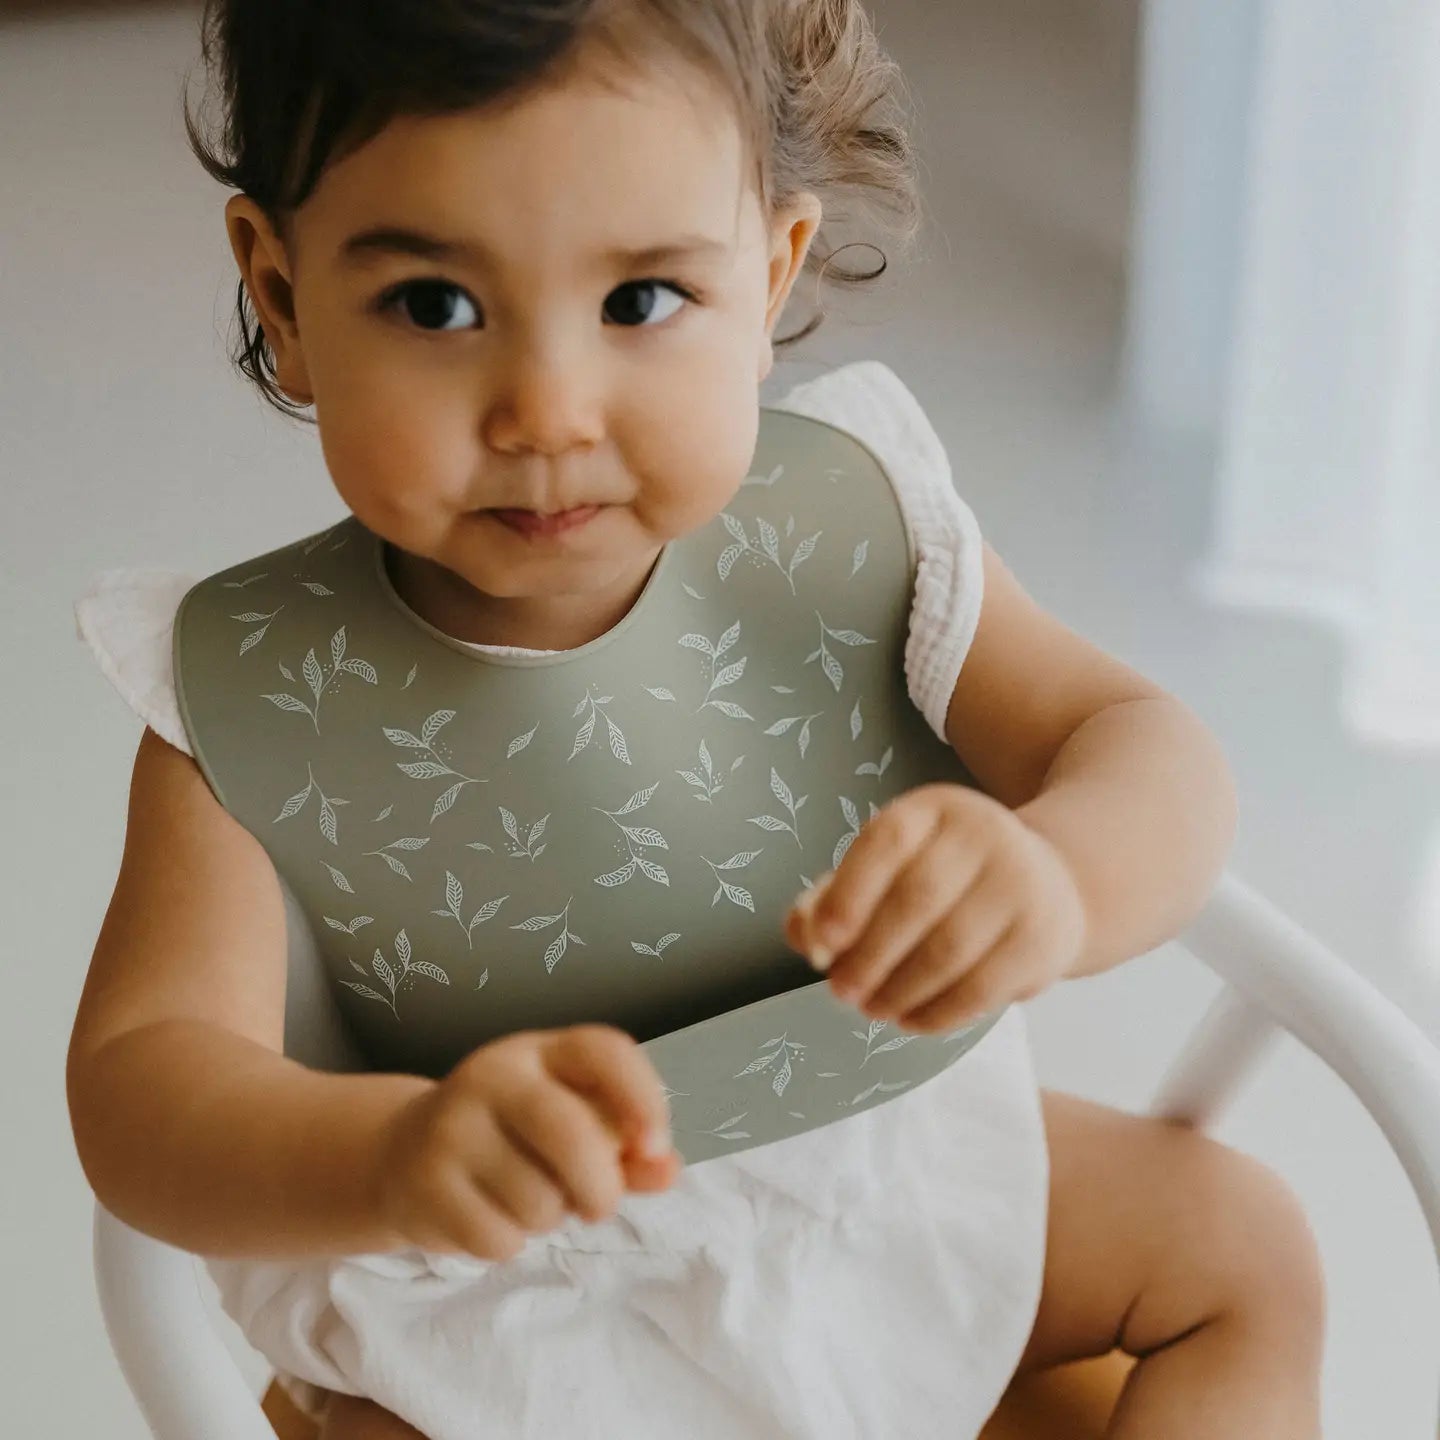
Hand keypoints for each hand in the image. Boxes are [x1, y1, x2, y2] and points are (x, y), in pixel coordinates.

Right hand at [374, 1025, 681, 1261]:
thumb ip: (625, 1146)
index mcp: (540, 1051)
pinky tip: (490, 1216)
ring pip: (537, 1200)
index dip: (641, 1097)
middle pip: (570, 1133)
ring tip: (527, 1199)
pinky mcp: (424, 1183)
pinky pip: (498, 1238)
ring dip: (549, 1219)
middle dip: (601, 1187)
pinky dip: (509, 1244)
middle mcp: (492, 1076)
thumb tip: (667, 1169)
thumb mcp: (568, 1122)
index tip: (656, 1147)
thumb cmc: (510, 1136)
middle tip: (597, 1206)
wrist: (403, 1153)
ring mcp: (452, 1127)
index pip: (603, 1050)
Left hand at [784, 783, 1086, 1032]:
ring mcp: (1021, 883)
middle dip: (870, 955)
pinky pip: (984, 986)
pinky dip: (938, 1013)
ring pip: (951, 949)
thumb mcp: (886, 870)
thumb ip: (831, 898)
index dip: (850, 892)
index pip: (888, 841)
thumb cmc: (942, 879)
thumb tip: (804, 937)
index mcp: (933, 810)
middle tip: (841, 991)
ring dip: (900, 990)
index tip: (823, 943)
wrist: (1049, 885)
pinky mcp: (1044, 937)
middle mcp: (984, 834)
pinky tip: (911, 1021)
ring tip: (873, 1009)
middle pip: (918, 900)